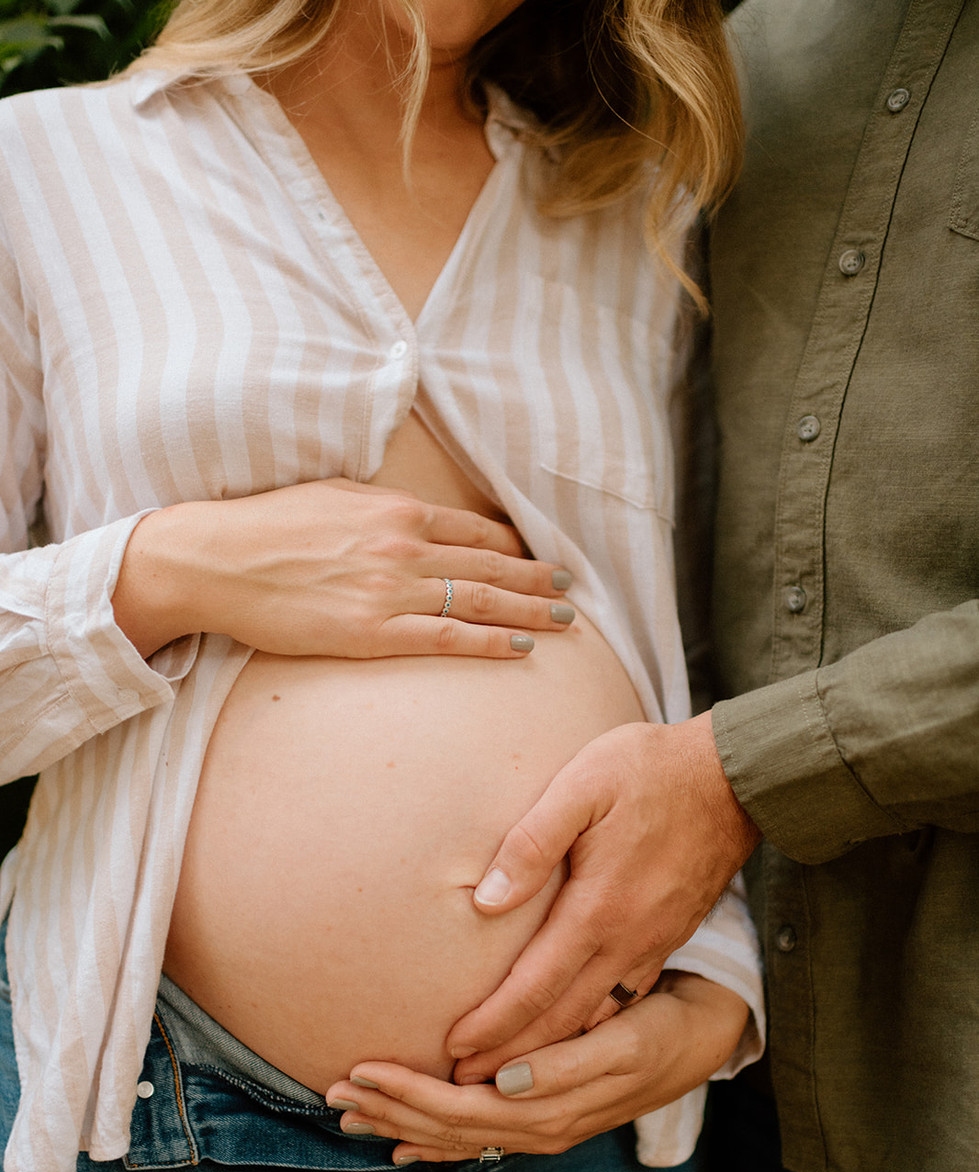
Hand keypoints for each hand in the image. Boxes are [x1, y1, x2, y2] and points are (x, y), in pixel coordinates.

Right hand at [112, 479, 572, 659]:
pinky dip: (489, 642)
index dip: (515, 547)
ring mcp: (391, 590)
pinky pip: (445, 637)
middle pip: (490, 565)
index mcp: (398, 510)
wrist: (218, 560)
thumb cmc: (268, 526)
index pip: (475, 530)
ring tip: (562, 622)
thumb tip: (412, 516)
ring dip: (528, 611)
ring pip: (479, 601)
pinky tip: (519, 648)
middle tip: (569, 592)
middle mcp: (404, 547)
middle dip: (536, 580)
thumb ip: (381, 507)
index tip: (540, 559)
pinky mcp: (371, 632)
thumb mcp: (334, 496)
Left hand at [324, 973, 750, 1162]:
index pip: (460, 1108)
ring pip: (456, 1133)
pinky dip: (434, 1137)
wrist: (702, 1036)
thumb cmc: (661, 1026)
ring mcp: (541, 1126)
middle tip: (330, 1092)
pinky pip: (478, 1135)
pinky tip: (400, 1140)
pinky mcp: (543, 1114)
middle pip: (446, 1126)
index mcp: (551, 1107)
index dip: (406, 1093)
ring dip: (400, 1122)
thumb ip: (564, 1064)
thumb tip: (501, 1080)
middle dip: (387, 1110)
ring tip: (349, 1115)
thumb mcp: (622, 1041)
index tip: (358, 1070)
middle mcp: (539, 1126)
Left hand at [440, 715, 759, 1059]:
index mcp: (599, 909)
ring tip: (508, 1073)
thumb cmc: (648, 770)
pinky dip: (590, 1026)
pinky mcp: (669, 937)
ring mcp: (654, 943)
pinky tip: (571, 1032)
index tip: (454, 1052)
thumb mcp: (581, 786)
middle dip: (512, 1058)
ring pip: (595, 1015)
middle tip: (467, 1086)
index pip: (535, 987)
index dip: (492, 1025)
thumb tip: (486, 901)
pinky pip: (624, 997)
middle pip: (562, 1018)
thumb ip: (531, 843)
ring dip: (549, 1050)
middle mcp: (628, 940)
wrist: (735, 777)